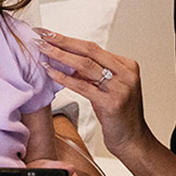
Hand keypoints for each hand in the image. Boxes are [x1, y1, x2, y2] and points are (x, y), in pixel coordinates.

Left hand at [35, 30, 150, 157]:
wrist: (133, 140)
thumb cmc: (120, 115)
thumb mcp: (110, 88)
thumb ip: (94, 74)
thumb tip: (67, 60)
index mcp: (127, 65)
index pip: (93, 48)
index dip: (69, 40)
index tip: (51, 35)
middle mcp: (126, 74)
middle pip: (89, 51)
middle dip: (62, 41)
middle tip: (43, 36)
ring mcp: (120, 87)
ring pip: (85, 65)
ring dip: (60, 55)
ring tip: (43, 50)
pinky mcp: (111, 103)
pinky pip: (82, 86)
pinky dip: (64, 78)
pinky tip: (51, 72)